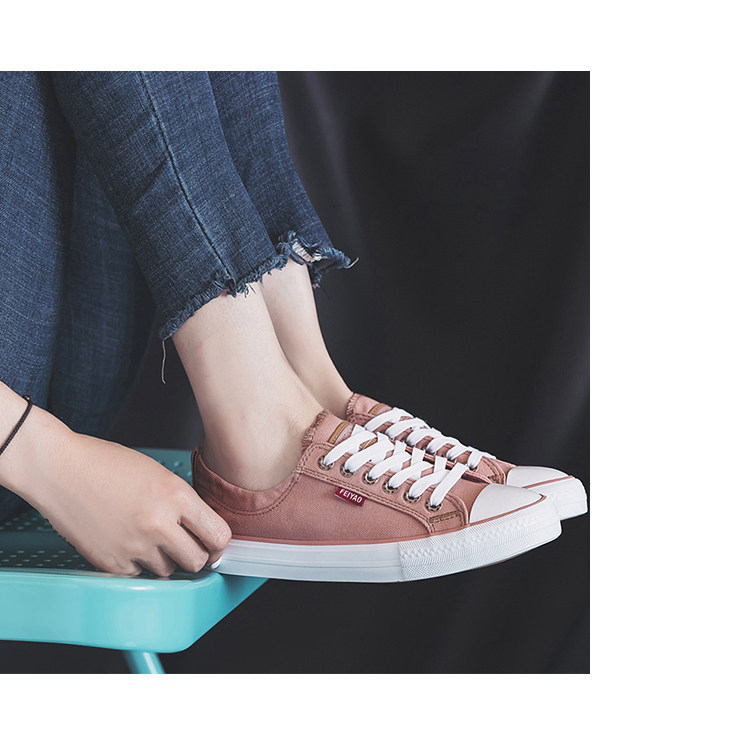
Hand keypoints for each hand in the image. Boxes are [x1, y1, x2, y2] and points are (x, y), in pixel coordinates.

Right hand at [0, 400, 230, 576]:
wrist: (59, 469)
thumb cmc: (106, 464)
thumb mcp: (158, 474)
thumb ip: (182, 503)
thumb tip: (202, 531)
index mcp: (177, 495)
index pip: (218, 535)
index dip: (220, 544)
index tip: (214, 545)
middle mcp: (159, 523)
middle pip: (197, 561)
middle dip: (195, 556)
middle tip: (185, 547)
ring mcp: (134, 545)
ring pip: (169, 570)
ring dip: (164, 559)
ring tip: (147, 536)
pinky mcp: (111, 562)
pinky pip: (139, 574)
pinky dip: (137, 564)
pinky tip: (126, 541)